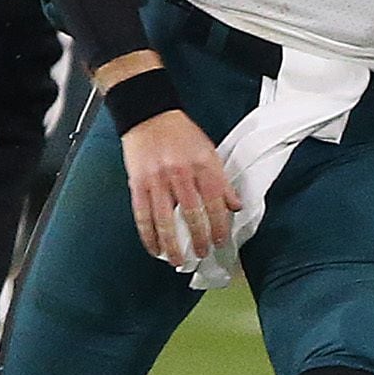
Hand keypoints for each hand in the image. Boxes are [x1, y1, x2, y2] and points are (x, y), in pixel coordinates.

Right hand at [118, 110, 240, 268]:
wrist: (148, 114)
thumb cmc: (179, 132)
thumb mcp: (208, 150)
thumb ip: (221, 179)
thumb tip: (235, 204)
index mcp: (200, 164)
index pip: (215, 201)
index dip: (219, 224)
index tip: (221, 240)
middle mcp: (179, 173)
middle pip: (192, 214)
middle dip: (199, 238)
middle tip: (203, 252)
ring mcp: (156, 180)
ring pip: (165, 220)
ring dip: (172, 244)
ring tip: (178, 260)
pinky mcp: (138, 184)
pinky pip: (143, 215)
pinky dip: (148, 235)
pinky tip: (154, 248)